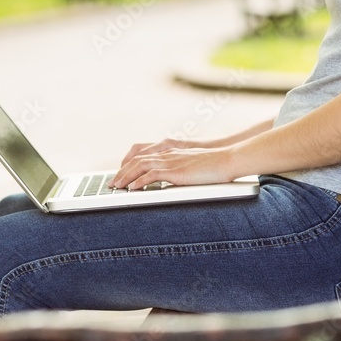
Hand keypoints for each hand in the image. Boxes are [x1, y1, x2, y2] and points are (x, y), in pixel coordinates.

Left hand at [110, 141, 237, 190]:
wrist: (227, 160)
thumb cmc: (214, 164)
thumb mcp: (193, 165)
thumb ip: (180, 169)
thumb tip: (173, 179)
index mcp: (171, 150)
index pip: (142, 154)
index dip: (129, 164)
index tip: (121, 174)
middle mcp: (167, 153)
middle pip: (136, 159)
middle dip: (122, 172)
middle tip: (112, 183)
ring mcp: (171, 161)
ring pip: (139, 166)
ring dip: (125, 177)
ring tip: (116, 187)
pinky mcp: (175, 171)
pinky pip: (151, 175)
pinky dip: (139, 182)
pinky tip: (132, 189)